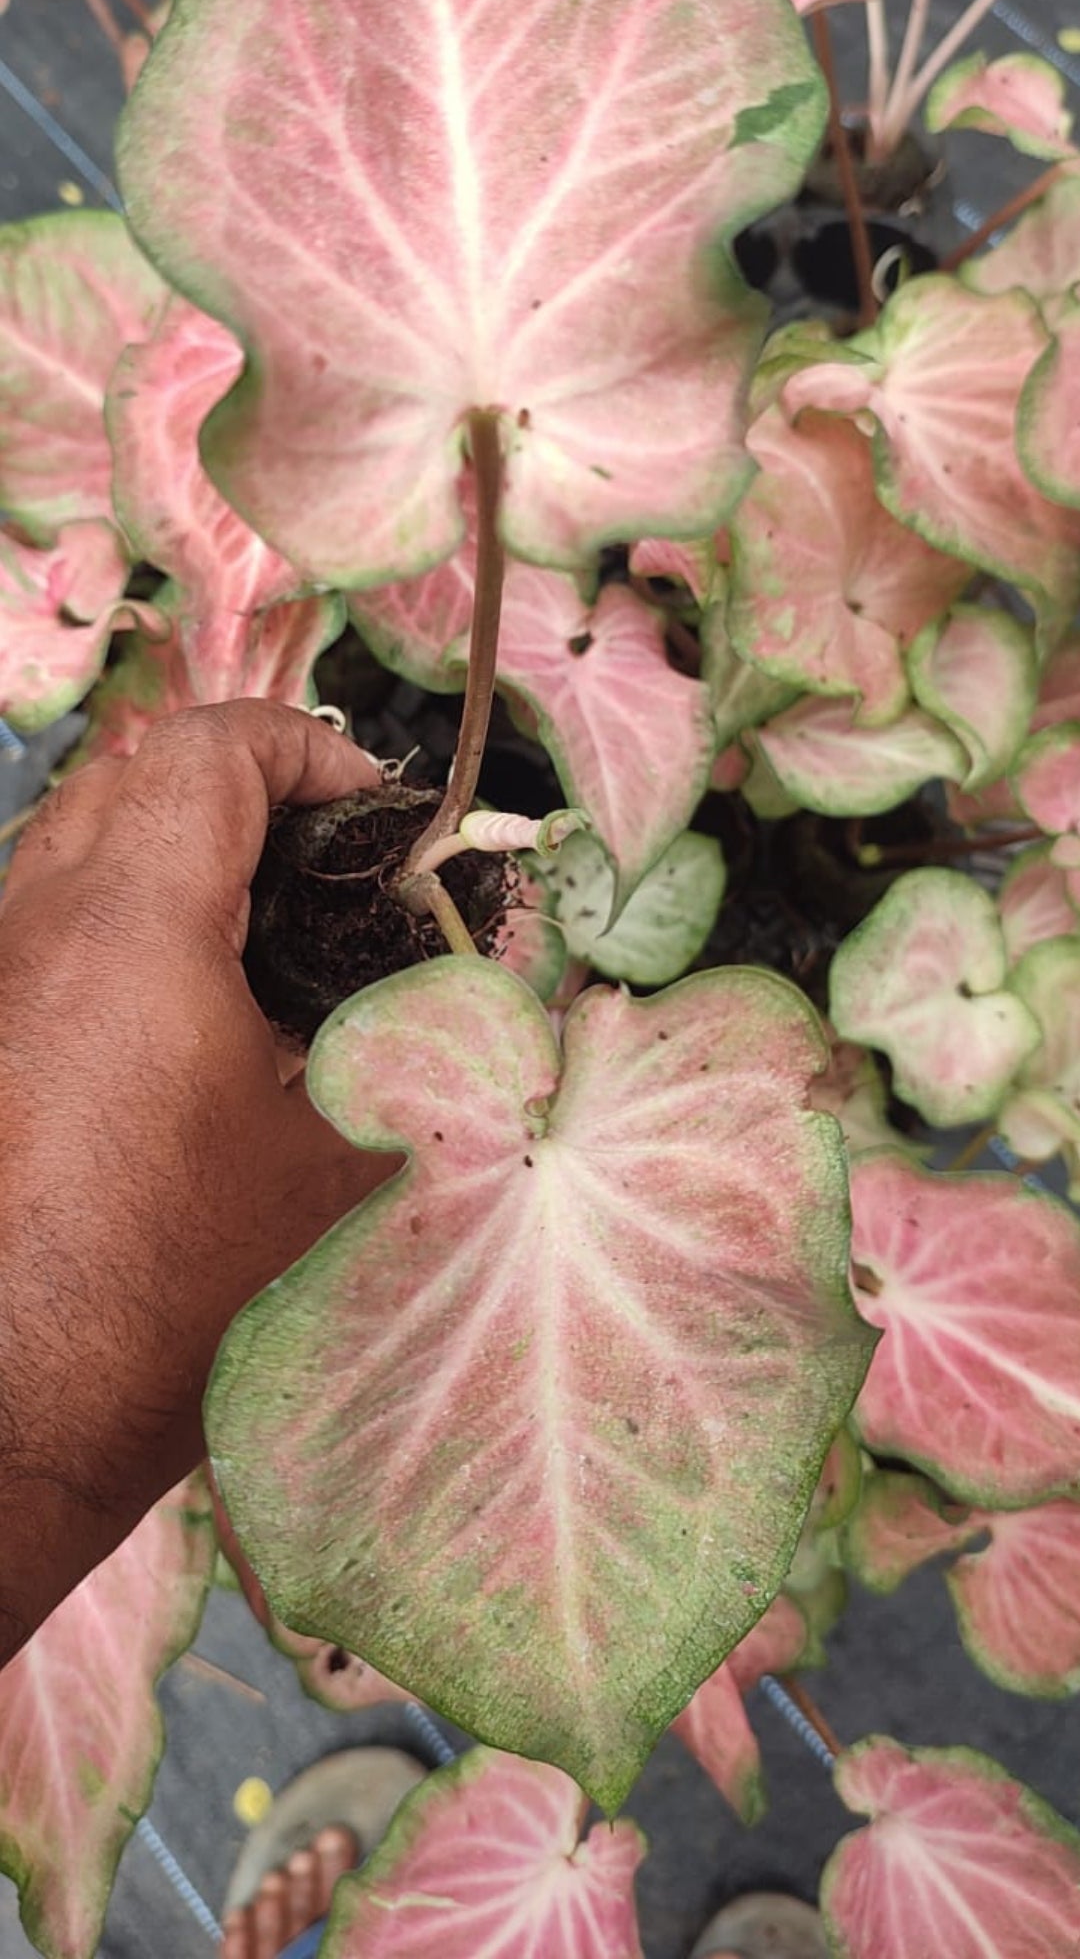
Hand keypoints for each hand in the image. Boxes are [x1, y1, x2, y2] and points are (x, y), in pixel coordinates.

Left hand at [0, 702, 396, 1654]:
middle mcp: (33, 930)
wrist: (6, 1430)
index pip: (210, 746)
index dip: (311, 751)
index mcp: (128, 927)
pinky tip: (196, 1034)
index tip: (379, 820)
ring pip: (81, 854)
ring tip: (273, 952)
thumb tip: (506, 997)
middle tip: (334, 870)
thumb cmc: (169, 1301)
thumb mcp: (336, 1168)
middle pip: (135, 778)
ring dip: (180, 864)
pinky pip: (51, 934)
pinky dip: (130, 935)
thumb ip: (425, 1055)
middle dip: (246, 795)